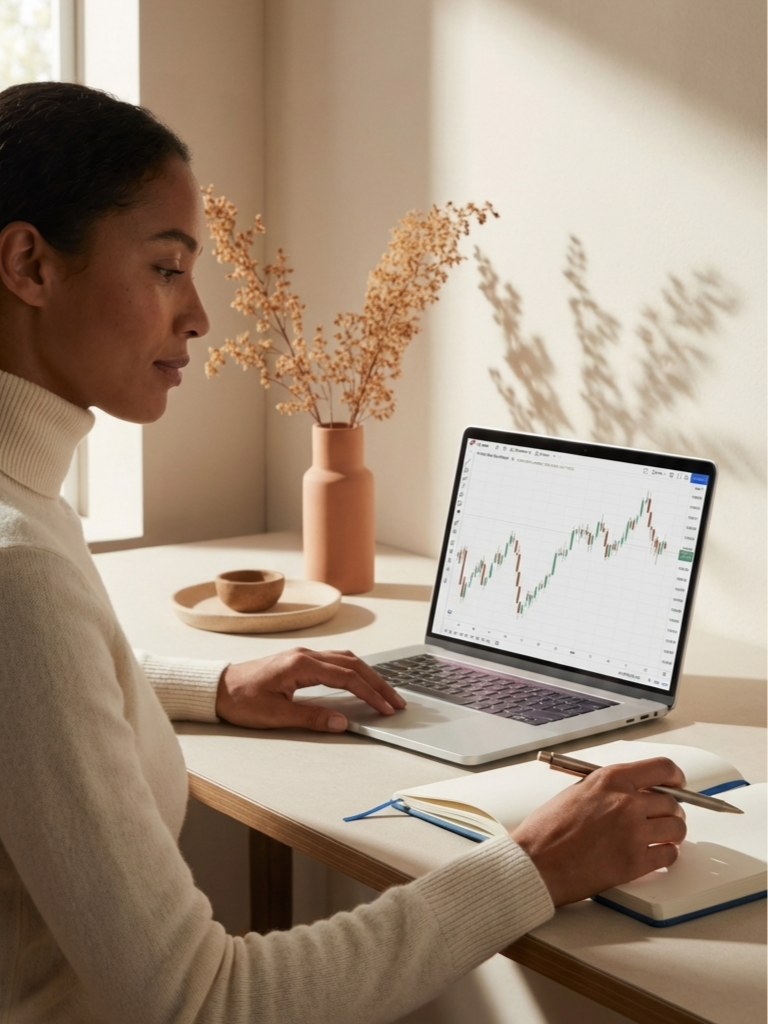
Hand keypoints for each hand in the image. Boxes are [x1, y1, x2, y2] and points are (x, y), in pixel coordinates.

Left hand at [215, 647, 405, 732]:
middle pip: (353, 664)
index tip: (386, 708)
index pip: (347, 677)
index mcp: (301, 665)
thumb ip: (311, 717)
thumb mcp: (275, 715)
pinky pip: (335, 661)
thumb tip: (342, 721)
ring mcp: (303, 655)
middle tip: (396, 701)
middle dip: (378, 682)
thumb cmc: (240, 700)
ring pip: (346, 659)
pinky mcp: (299, 661)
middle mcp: (306, 655)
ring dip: (368, 674)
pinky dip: (354, 670)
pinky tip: (360, 680)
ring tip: (385, 692)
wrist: (216, 688)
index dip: (370, 693)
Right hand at [511, 757, 687, 906]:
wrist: (537, 863)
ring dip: (672, 833)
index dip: (675, 777)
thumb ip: (609, 788)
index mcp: (611, 779)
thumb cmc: (547, 830)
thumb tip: (635, 790)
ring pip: (676, 829)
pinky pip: (669, 856)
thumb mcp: (577, 791)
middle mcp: (626, 802)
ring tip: (660, 837)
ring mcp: (633, 833)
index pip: (662, 768)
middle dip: (670, 810)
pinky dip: (665, 855)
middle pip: (672, 802)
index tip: (677, 784)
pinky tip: (654, 854)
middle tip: (662, 817)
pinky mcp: (635, 862)